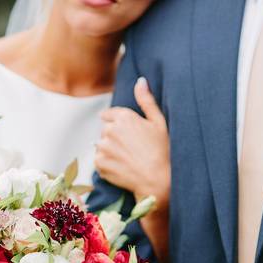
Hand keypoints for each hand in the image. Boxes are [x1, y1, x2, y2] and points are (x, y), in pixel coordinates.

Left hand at [95, 78, 169, 262]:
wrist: (158, 181)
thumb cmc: (163, 151)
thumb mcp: (159, 122)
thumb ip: (146, 100)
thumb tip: (140, 80)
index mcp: (124, 117)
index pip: (109, 114)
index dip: (118, 124)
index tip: (128, 135)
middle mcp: (110, 130)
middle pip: (105, 130)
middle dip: (114, 137)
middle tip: (132, 150)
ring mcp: (103, 147)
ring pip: (101, 145)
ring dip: (110, 151)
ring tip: (127, 160)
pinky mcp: (100, 163)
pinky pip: (99, 161)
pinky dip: (107, 165)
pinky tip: (122, 168)